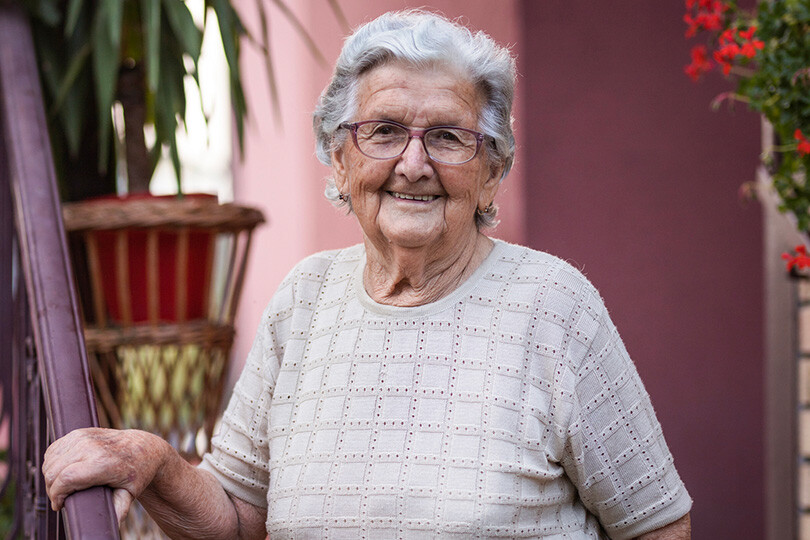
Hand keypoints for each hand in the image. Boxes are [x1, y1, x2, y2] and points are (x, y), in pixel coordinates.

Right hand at [43, 428, 170, 523]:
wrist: (144, 448)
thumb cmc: (137, 473)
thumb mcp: (130, 493)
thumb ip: (118, 509)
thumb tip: (113, 525)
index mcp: (102, 462)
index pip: (64, 480)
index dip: (56, 496)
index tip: (60, 506)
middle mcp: (91, 446)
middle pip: (53, 471)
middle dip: (52, 489)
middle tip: (60, 499)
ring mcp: (84, 437)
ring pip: (51, 460)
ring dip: (50, 476)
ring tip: (61, 487)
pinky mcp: (79, 432)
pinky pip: (54, 449)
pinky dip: (52, 462)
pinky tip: (60, 471)